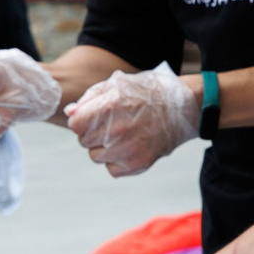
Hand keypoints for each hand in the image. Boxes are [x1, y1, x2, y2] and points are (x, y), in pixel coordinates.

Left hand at [67, 64, 199, 176]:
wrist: (183, 107)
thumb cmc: (148, 92)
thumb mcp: (117, 84)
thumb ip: (89, 98)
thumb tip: (69, 113)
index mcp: (109, 107)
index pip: (75, 125)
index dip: (81, 120)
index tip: (93, 116)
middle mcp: (117, 130)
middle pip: (83, 141)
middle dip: (92, 133)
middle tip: (112, 124)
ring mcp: (128, 149)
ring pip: (96, 157)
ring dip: (103, 148)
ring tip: (122, 135)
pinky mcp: (139, 164)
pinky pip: (112, 169)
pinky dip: (117, 161)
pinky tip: (129, 147)